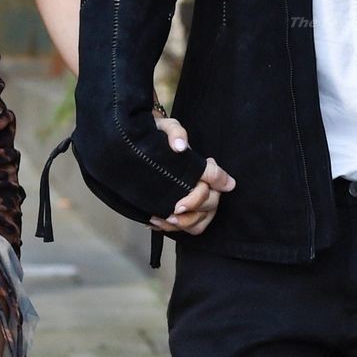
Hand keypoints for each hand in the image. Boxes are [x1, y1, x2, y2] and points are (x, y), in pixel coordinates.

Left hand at [150, 116, 235, 236]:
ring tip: (163, 219)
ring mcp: (195, 201)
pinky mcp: (183, 212)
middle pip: (211, 204)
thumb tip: (180, 146)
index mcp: (203, 166)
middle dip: (193, 209)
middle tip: (173, 210)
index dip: (212, 184)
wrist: (140, 150)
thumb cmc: (158, 136)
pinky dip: (173, 229)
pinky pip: (188, 228)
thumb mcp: (164, 127)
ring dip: (185, 224)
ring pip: (201, 221)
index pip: (216, 176)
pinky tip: (155, 221)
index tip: (196, 187)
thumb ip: (174, 132)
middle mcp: (204, 186)